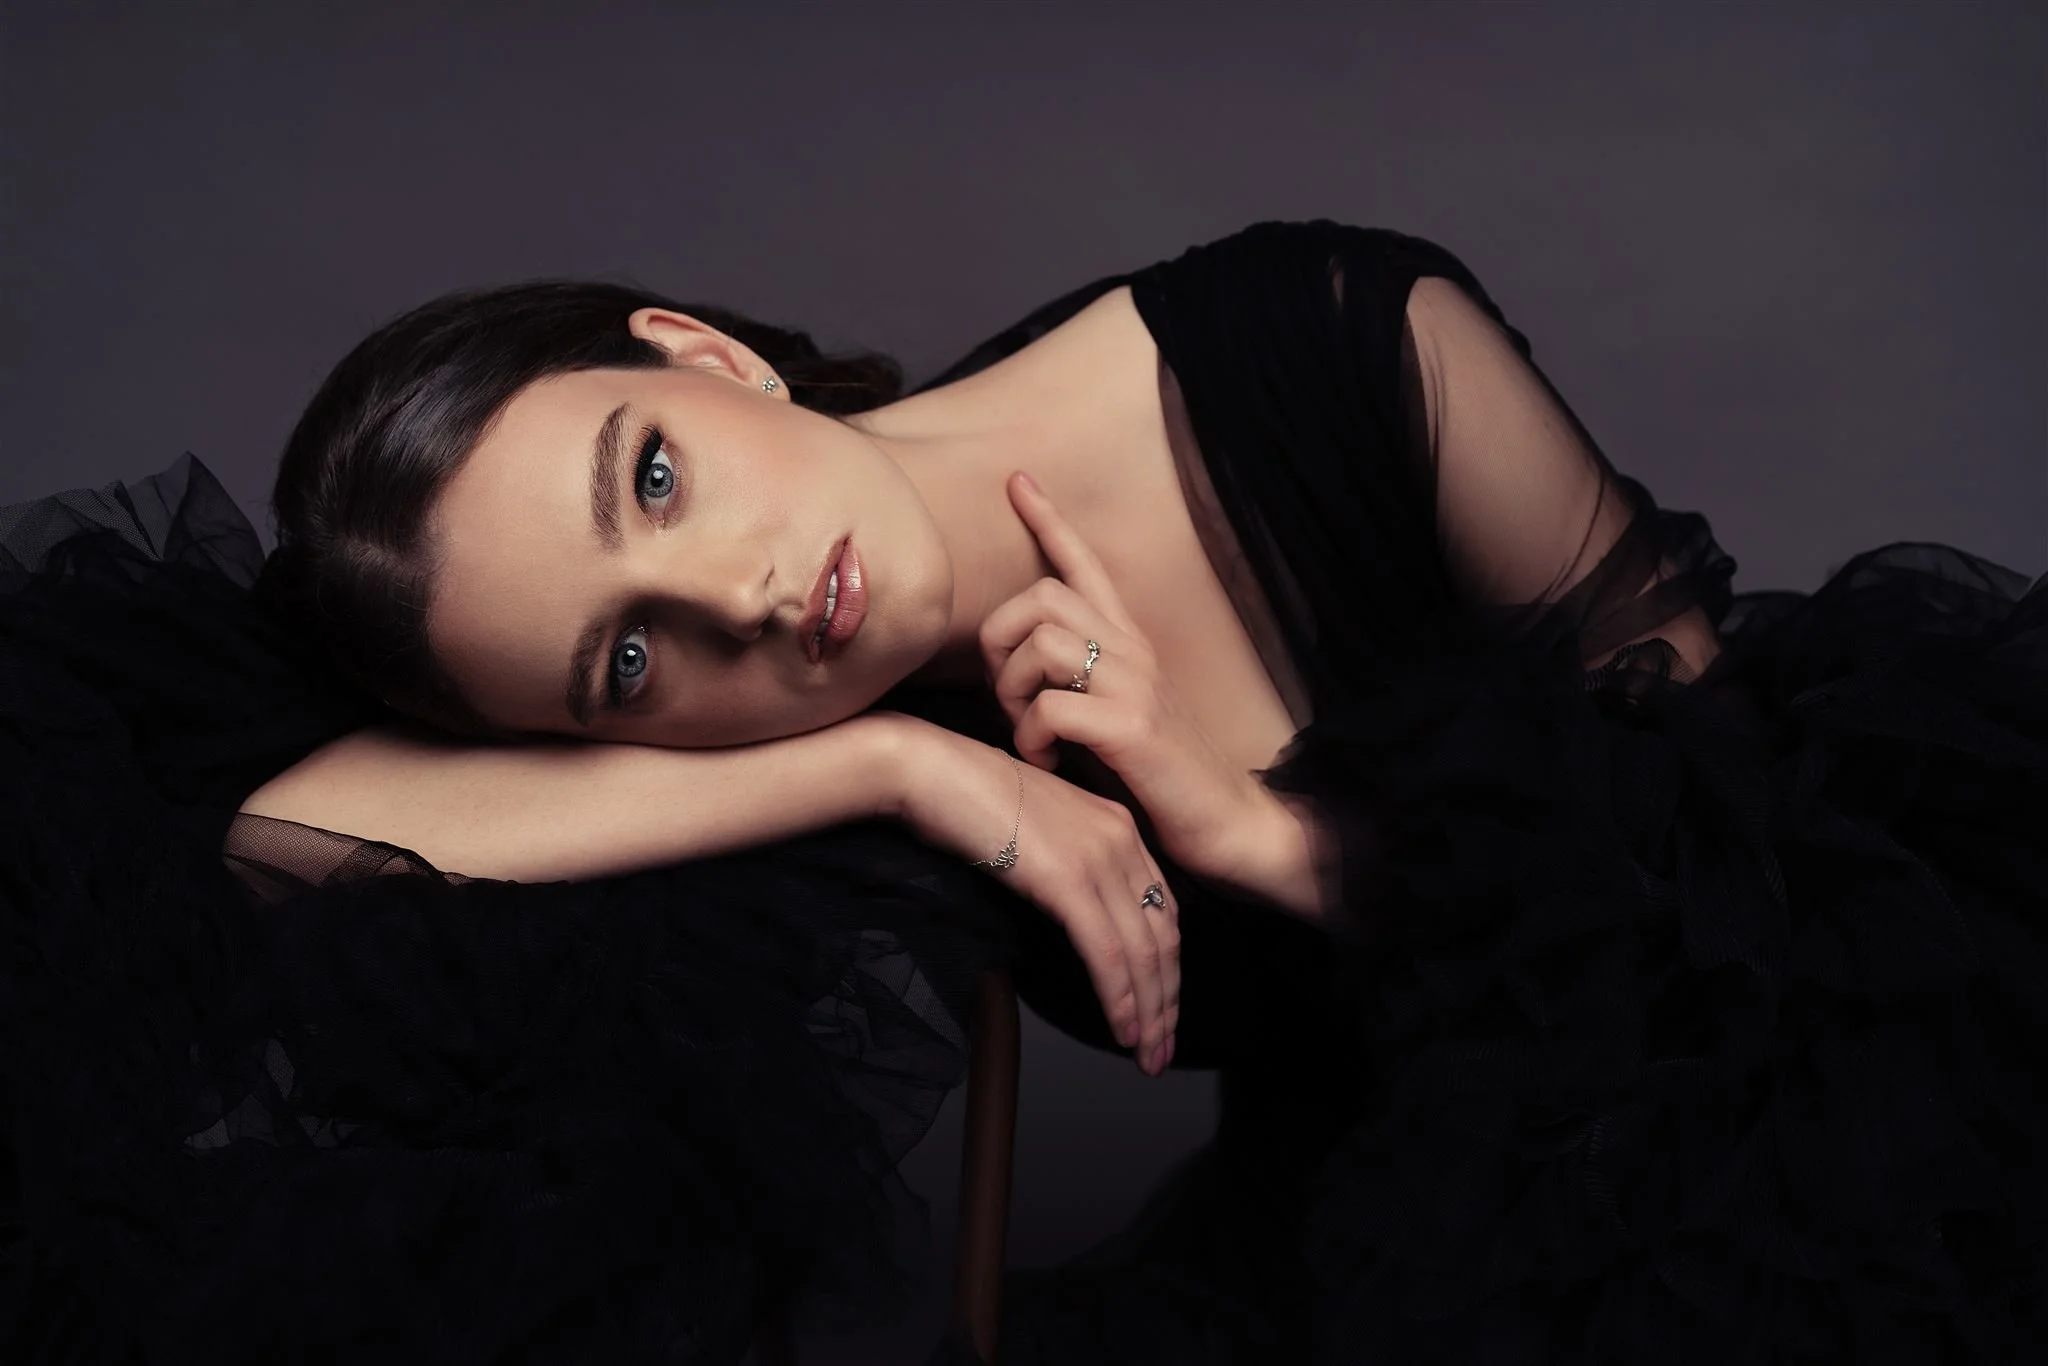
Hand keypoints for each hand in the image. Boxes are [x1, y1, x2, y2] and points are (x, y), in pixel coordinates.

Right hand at [884, 716, 1179, 1074]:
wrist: (929, 769)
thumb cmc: (965, 799)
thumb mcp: (1035, 829)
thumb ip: (1065, 863)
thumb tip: (1071, 913)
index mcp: (1117, 824)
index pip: (1161, 909)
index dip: (1167, 966)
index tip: (1163, 1008)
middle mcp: (1119, 838)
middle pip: (1162, 936)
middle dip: (1166, 1001)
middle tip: (1162, 1049)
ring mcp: (1097, 858)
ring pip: (1141, 952)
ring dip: (1149, 1013)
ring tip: (1147, 1055)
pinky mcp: (1068, 880)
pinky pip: (1106, 953)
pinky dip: (1120, 998)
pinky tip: (1123, 1029)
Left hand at [979, 472, 1281, 897]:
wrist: (1229, 824)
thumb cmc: (1162, 778)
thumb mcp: (1114, 715)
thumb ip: (1077, 683)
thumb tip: (1015, 674)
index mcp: (1130, 643)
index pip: (1086, 563)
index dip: (1048, 519)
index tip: (1018, 479)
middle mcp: (1134, 650)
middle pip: (1040, 595)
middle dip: (1000, 644)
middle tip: (1009, 700)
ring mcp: (1135, 685)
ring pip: (1039, 644)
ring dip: (1012, 694)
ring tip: (1030, 736)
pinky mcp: (1132, 727)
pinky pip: (1048, 707)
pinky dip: (1031, 738)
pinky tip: (1048, 762)